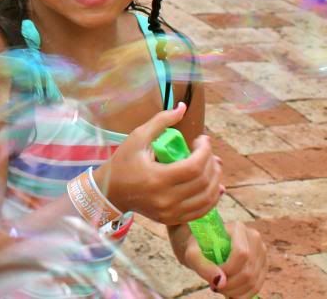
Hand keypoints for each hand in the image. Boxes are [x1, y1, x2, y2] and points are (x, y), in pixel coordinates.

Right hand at [93, 103, 223, 225]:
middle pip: (203, 181)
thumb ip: (161, 121)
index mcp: (157, 178)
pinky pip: (201, 211)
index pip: (194, 166)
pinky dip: (212, 198)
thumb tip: (183, 107)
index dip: (205, 151)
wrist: (111, 192)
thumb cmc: (123, 162)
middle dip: (212, 162)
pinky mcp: (172, 219)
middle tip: (207, 150)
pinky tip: (215, 186)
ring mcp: (171, 212)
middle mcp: (166, 199)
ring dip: (215, 179)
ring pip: (207, 198)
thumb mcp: (138, 137)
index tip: (202, 139)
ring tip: (213, 165)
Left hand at [172, 220, 266, 296]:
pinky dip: (243, 295)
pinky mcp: (262, 266)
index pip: (241, 254)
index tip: (213, 278)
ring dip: (236, 292)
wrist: (204, 245)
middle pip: (248, 270)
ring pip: (254, 281)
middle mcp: (254, 238)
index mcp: (238, 228)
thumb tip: (220, 282)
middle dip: (230, 285)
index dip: (228, 270)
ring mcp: (261, 252)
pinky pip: (257, 286)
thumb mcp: (192, 253)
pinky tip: (230, 294)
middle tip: (215, 288)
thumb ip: (202, 265)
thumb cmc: (197, 247)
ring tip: (220, 289)